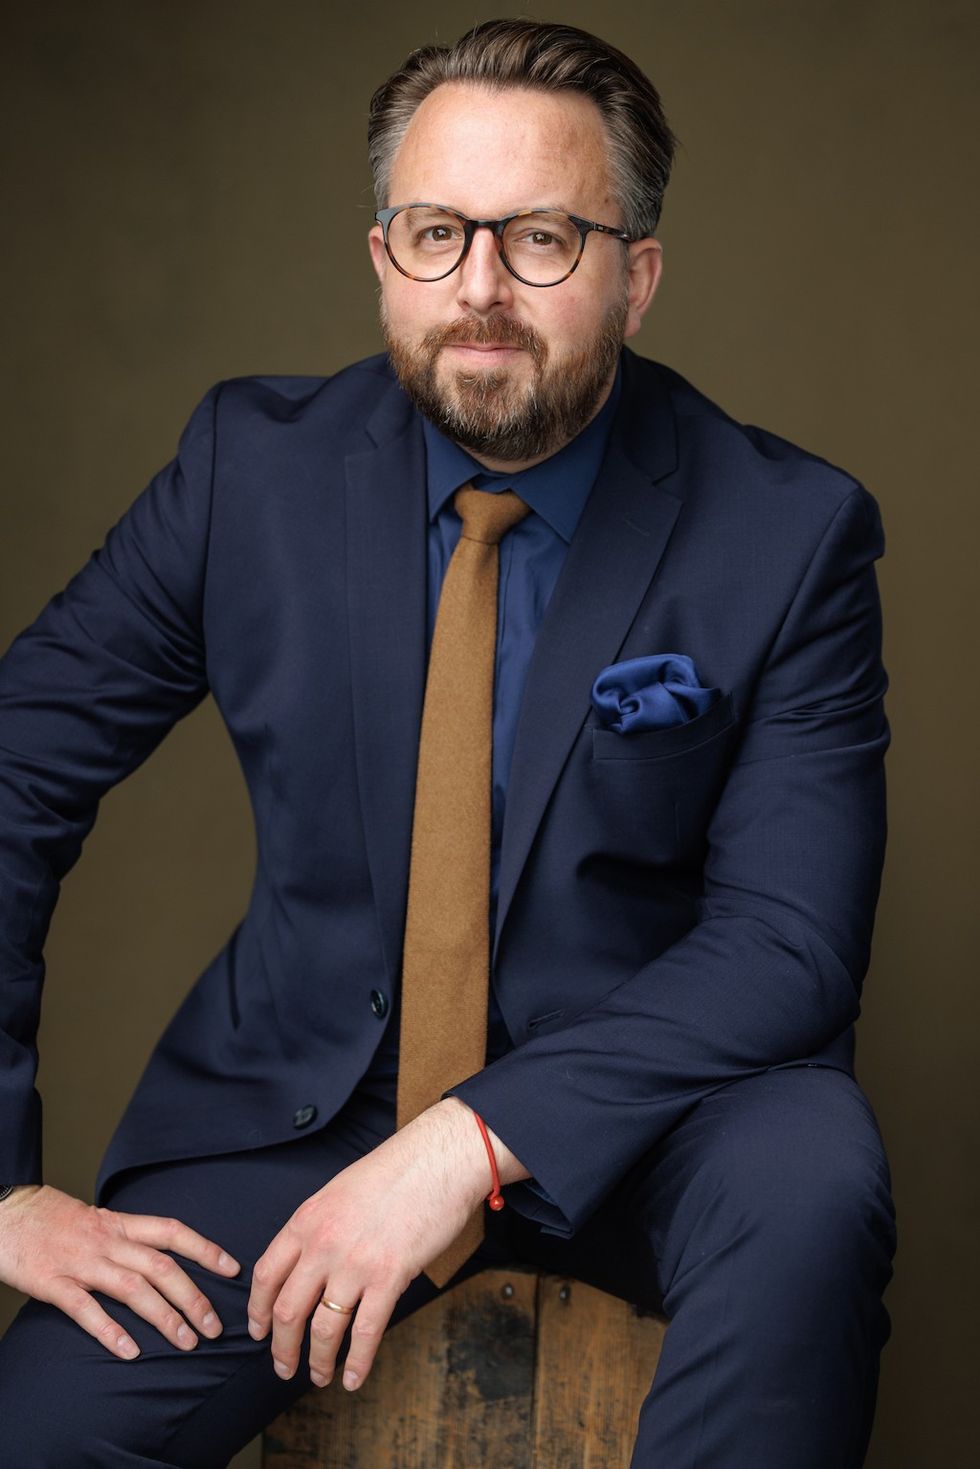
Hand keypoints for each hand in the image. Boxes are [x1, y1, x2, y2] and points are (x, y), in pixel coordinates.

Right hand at [0, 1183, 240, 1359]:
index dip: (205, 1249)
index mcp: (119, 1224)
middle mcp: (107, 1241)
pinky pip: (85, 1309)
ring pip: (133, 1288)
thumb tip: (158, 1262)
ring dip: (164, 1317)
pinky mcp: (53, 1283)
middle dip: (192, 1296)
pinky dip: (110, 1331)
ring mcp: (81, 1262)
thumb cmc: (52, 1219)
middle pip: (161, 1266)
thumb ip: (125, 1239)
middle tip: (214, 1326)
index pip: (172, 1232)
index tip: (232, 1269)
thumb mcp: (97, 1220)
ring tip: (186, 1342)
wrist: (6, 1212)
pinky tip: (129, 1351)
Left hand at [247, 1099, 525, 1390]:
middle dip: (282, 1348)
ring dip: (317, 1362)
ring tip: (318, 1377)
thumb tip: (312, 1265)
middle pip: (287, 1310)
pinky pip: (365, 1332)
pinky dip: (357, 1363)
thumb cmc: (395, 1171)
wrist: (437, 1159)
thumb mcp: (339, 1191)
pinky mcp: (389, 1276)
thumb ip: (319, 1228)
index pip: (267, 1275)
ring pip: (323, 1329)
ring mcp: (355, 1263)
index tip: (258, 1332)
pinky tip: (353, 1378)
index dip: (257, 1311)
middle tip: (283, 1367)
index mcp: (307, 1220)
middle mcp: (323, 1244)